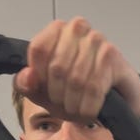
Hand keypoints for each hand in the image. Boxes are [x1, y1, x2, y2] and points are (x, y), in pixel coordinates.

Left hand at [14, 17, 139, 122]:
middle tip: (64, 103)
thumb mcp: (42, 91)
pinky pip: (94, 87)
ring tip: (76, 107)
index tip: (45, 89)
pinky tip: (89, 110)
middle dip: (58, 94)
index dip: (40, 77)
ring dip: (74, 103)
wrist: (113, 99)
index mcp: (55, 31)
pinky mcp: (112, 55)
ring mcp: (97, 39)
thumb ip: (26, 84)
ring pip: (76, 79)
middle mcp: (77, 28)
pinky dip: (88, 106)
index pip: (38, 49)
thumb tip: (28, 75)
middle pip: (57, 66)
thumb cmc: (75, 91)